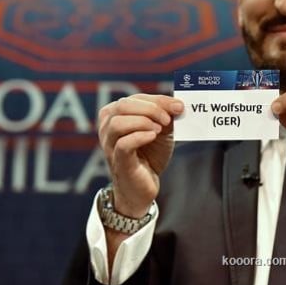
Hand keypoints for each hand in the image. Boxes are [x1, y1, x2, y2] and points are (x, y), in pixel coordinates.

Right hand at [98, 94, 182, 217]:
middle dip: (150, 109)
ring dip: (143, 122)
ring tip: (159, 130)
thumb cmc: (149, 155)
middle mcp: (107, 128)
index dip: (158, 100)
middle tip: (167, 120)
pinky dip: (140, 136)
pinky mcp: (118, 162)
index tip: (178, 106)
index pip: (134, 98)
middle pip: (123, 106)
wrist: (144, 186)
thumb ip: (166, 116)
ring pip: (118, 123)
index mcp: (115, 115)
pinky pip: (123, 144)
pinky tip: (153, 136)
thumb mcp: (161, 131)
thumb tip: (177, 104)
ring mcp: (110, 145)